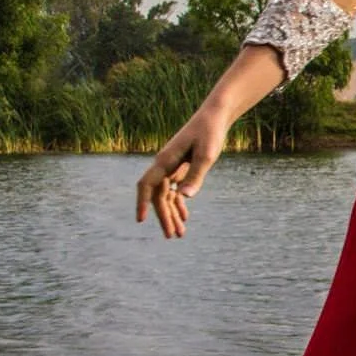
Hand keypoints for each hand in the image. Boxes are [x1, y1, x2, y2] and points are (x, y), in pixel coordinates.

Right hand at [135, 107, 230, 238]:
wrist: (214, 118)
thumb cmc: (210, 134)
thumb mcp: (206, 155)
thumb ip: (195, 176)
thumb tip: (183, 197)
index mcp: (165, 161)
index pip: (147, 184)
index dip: (142, 202)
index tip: (140, 220)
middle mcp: (164, 165)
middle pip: (158, 195)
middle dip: (164, 217)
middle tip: (172, 237)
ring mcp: (171, 167)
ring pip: (167, 195)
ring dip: (172, 214)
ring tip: (179, 234)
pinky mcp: (180, 168)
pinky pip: (175, 190)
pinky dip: (179, 203)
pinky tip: (185, 217)